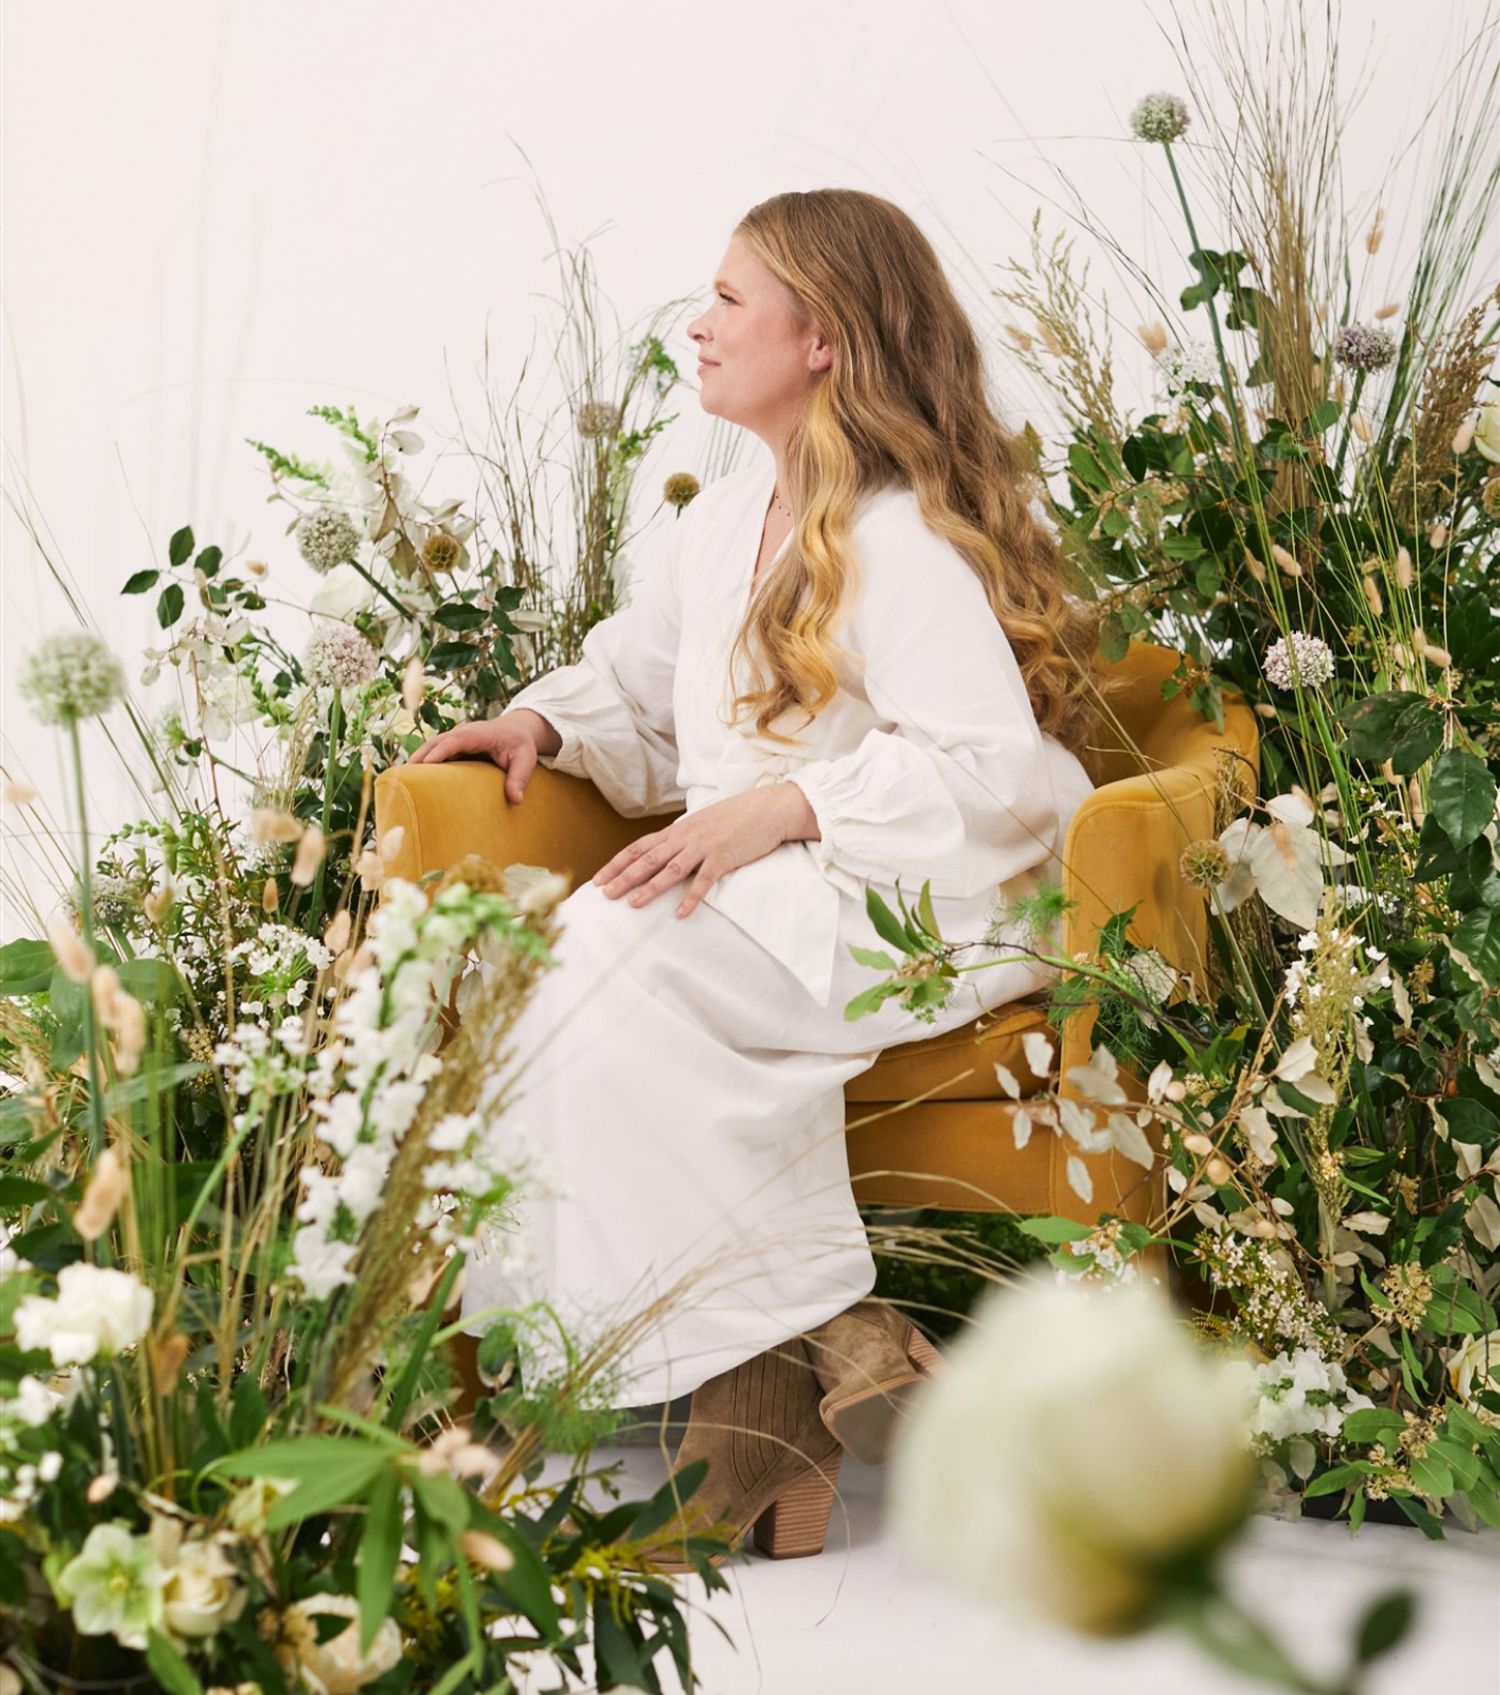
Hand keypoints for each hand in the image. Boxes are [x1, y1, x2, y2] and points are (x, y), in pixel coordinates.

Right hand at [406, 710, 555, 805]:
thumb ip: (520, 778)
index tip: (425, 765)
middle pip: (435, 743)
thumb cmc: (520, 745)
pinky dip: (422, 763)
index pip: (454, 741)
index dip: (439, 751)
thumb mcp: (526, 760)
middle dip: (419, 757)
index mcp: (477, 734)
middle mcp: (462, 733)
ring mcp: (455, 739)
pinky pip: (434, 753)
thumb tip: (516, 799)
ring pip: (430, 747)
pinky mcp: (452, 746)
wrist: (517, 730)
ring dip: (416, 761)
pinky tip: (411, 780)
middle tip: (402, 776)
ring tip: (400, 780)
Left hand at [591, 782, 818, 918]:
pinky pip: (704, 880)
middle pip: (648, 858)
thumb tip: (666, 851)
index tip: (598, 878)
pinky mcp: (724, 857)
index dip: (617, 862)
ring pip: (670, 869)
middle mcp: (686, 837)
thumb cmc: (737, 817)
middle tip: (604, 894)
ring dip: (650, 887)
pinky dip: (691, 898)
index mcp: (679, 830)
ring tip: (633, 904)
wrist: (769, 808)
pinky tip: (680, 914)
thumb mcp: (703, 824)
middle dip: (624, 877)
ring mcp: (704, 846)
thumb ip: (684, 838)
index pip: (639, 846)